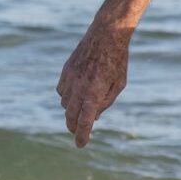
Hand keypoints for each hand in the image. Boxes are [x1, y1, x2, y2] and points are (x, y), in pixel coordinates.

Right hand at [57, 24, 131, 146]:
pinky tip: (76, 93)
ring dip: (71, 110)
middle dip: (73, 127)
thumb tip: (92, 116)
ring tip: (83, 107)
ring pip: (65, 104)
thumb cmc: (117, 60)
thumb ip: (106, 101)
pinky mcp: (65, 71)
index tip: (80, 145)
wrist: (106, 34)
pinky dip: (67, 96)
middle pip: (71, 116)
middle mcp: (79, 86)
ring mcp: (70, 78)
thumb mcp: (119, 84)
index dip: (82, 134)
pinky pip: (61, 91)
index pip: (85, 120)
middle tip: (77, 133)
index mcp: (95, 91)